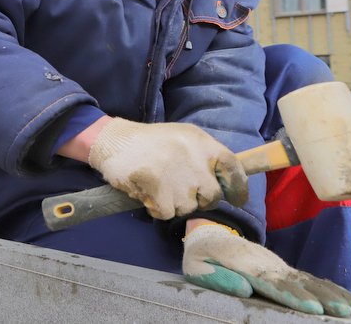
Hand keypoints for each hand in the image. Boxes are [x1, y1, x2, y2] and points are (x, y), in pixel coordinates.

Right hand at [86, 117, 246, 219]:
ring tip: (159, 186)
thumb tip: (226, 184)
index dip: (238, 188)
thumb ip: (204, 156)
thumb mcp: (183, 138)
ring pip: (189, 208)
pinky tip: (148, 192)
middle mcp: (194, 158)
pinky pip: (167, 213)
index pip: (232, 168)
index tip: (237, 200)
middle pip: (212, 196)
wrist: (113, 141)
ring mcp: (177, 176)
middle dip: (198, 199)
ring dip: (174, 203)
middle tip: (179, 189)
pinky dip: (157, 208)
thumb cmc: (150, 142)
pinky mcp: (159, 190)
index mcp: (202, 143)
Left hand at [183, 223, 350, 316]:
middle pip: (295, 281)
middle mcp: (265, 263)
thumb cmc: (200, 257)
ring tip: (350, 309)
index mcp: (243, 264)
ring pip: (306, 279)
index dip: (292, 295)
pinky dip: (329, 288)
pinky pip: (308, 278)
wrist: (210, 235)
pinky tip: (347, 300)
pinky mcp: (282, 269)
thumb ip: (217, 278)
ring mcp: (276, 265)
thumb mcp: (195, 267)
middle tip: (340, 311)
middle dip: (319, 297)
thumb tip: (243, 289)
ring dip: (329, 293)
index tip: (312, 308)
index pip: (271, 282)